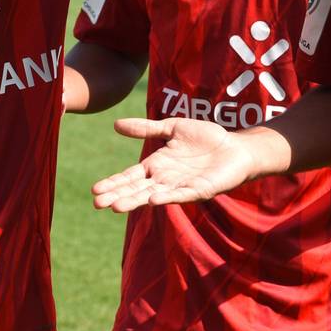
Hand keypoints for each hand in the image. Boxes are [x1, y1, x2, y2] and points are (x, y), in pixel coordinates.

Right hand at [91, 118, 256, 212]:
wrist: (235, 146)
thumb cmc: (205, 138)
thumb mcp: (172, 128)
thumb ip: (146, 128)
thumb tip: (115, 124)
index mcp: (157, 165)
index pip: (130, 176)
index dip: (113, 183)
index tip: (94, 190)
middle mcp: (165, 179)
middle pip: (137, 189)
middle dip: (118, 195)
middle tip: (97, 203)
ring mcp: (182, 186)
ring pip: (154, 195)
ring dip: (136, 201)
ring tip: (116, 206)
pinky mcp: (200, 190)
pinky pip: (182, 195)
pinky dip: (168, 197)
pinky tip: (153, 199)